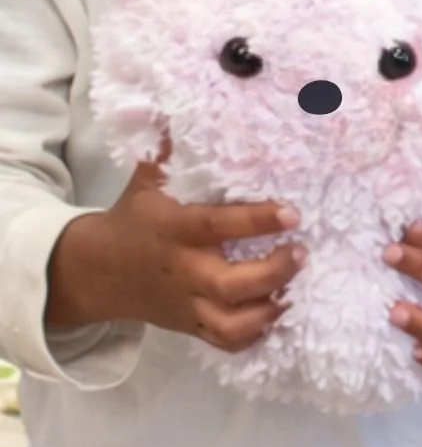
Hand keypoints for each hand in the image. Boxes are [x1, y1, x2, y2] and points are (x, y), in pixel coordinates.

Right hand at [43, 159, 301, 352]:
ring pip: (231, 323)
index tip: (292, 212)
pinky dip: (254, 336)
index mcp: (176, 231)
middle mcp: (184, 271)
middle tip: (302, 253)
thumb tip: (185, 104)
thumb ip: (172, 149)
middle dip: (273, 272)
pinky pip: (225, 342)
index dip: (257, 220)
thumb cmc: (133, 220)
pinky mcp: (190, 326)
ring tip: (293, 291)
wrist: (94, 272)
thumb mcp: (148, 182)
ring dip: (268, 312)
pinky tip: (276, 315)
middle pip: (231, 284)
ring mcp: (187, 304)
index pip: (219, 226)